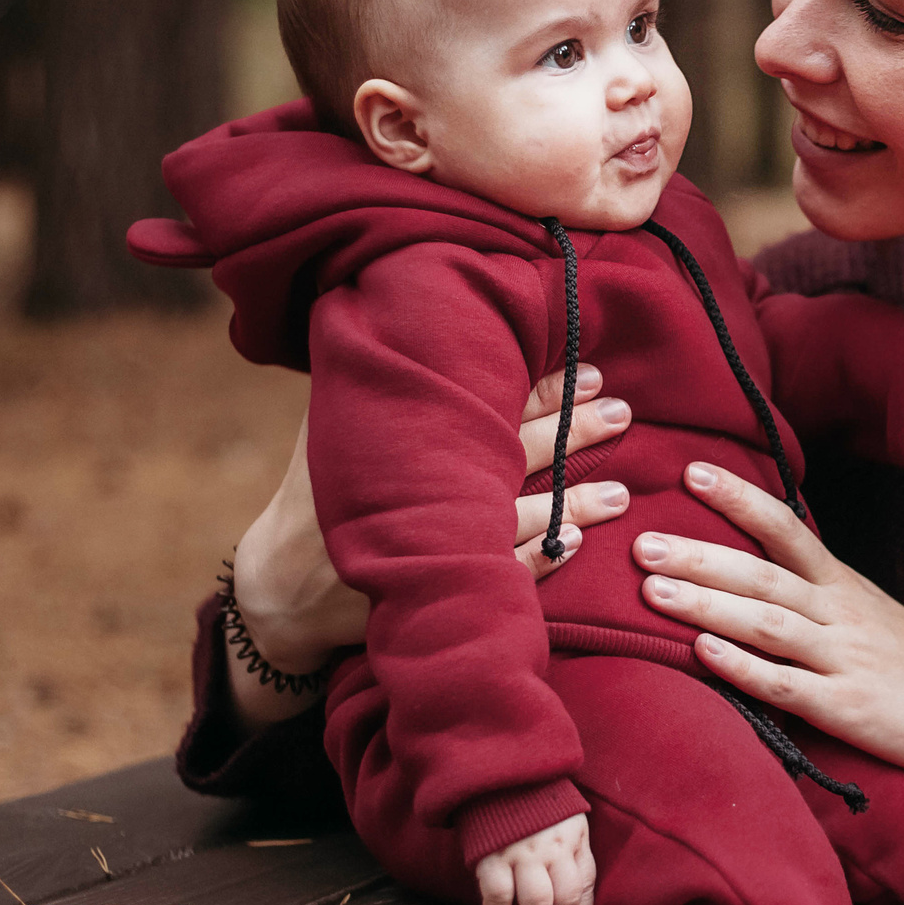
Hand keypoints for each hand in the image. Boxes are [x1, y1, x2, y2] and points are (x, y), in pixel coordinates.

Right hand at [225, 367, 634, 728]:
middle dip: (574, 431)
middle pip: (517, 453)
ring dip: (577, 504)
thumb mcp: (329, 429)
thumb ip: (374, 383)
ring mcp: (433, 545)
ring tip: (622, 491)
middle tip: (621, 409)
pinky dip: (543, 560)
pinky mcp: (436, 592)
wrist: (280, 590)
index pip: (489, 403)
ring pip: (524, 518)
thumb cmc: (314, 498)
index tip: (589, 369)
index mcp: (407, 440)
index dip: (544, 388)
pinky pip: (504, 576)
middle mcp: (425, 489)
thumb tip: (405, 312)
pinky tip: (579, 546)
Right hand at [474, 813, 596, 904]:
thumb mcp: (567, 830)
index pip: (584, 889)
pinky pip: (499, 896)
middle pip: (563, 902)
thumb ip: (577, 874)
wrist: (498, 775)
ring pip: (536, 904)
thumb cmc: (536, 809)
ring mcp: (521, 850)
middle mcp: (552, 846)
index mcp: (573, 839)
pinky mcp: (491, 854)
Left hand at [635, 462, 903, 870]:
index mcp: (844, 585)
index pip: (784, 528)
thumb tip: (761, 564)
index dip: (737, 498)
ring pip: (765, 623)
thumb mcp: (872, 613)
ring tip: (651, 590)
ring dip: (705, 604)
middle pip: (760, 573)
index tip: (688, 471)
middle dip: (696, 555)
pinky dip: (742, 668)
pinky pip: (785, 686)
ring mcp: (842, 660)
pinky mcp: (846, 709)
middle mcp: (840, 613)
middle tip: (638, 540)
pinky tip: (701, 655)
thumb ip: (818, 592)